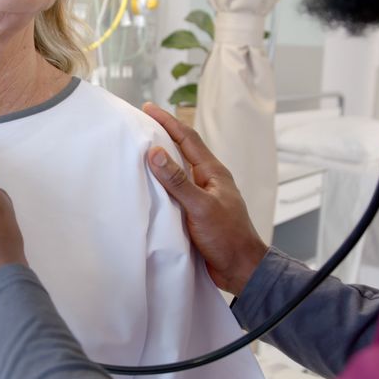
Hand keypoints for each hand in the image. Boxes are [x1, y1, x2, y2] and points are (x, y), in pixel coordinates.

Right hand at [142, 103, 268, 295]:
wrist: (241, 270)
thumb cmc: (227, 237)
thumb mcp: (201, 207)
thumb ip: (178, 181)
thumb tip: (154, 152)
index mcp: (213, 173)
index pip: (187, 139)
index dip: (168, 122)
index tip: (148, 108)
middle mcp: (207, 181)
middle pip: (181, 151)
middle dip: (162, 136)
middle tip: (139, 125)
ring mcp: (201, 197)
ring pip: (177, 173)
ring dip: (159, 161)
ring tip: (137, 152)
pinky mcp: (194, 214)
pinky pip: (173, 193)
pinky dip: (159, 186)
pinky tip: (146, 189)